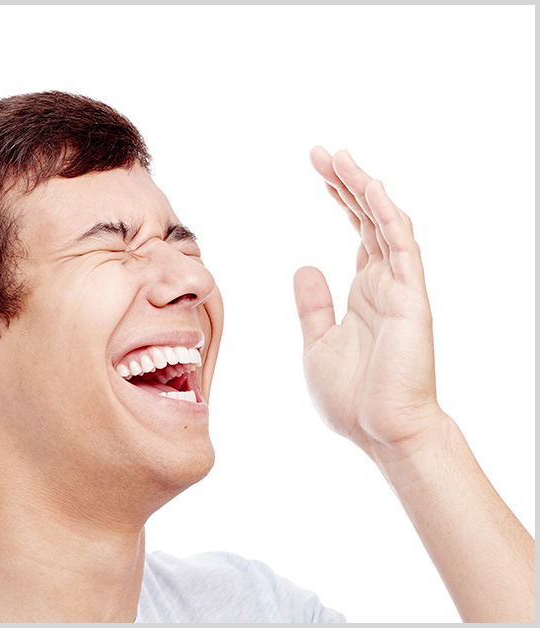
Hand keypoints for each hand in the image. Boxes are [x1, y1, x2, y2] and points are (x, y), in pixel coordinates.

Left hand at [293, 147, 445, 457]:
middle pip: (369, 218)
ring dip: (364, 189)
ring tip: (340, 158)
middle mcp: (385, 282)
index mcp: (365, 291)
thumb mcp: (316, 344)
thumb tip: (304, 267)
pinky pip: (399, 246)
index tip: (319, 169)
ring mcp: (400, 287)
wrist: (381, 431)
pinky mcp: (410, 297)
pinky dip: (384, 215)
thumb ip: (313, 305)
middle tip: (322, 152)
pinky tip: (367, 188)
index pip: (357, 231)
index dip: (341, 198)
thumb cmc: (353, 397)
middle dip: (347, 183)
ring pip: (385, 223)